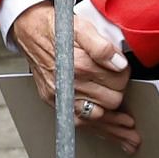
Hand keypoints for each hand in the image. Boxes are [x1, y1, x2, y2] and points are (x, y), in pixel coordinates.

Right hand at [10, 2, 139, 152]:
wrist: (28, 27)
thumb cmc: (55, 26)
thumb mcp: (80, 26)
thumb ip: (102, 46)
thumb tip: (120, 64)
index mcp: (78, 64)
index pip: (117, 80)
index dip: (125, 74)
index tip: (123, 69)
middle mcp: (69, 83)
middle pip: (111, 101)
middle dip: (120, 93)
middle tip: (120, 86)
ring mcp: (60, 96)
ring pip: (97, 119)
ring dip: (116, 123)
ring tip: (130, 131)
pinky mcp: (54, 101)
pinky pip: (79, 123)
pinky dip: (97, 128)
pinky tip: (110, 131)